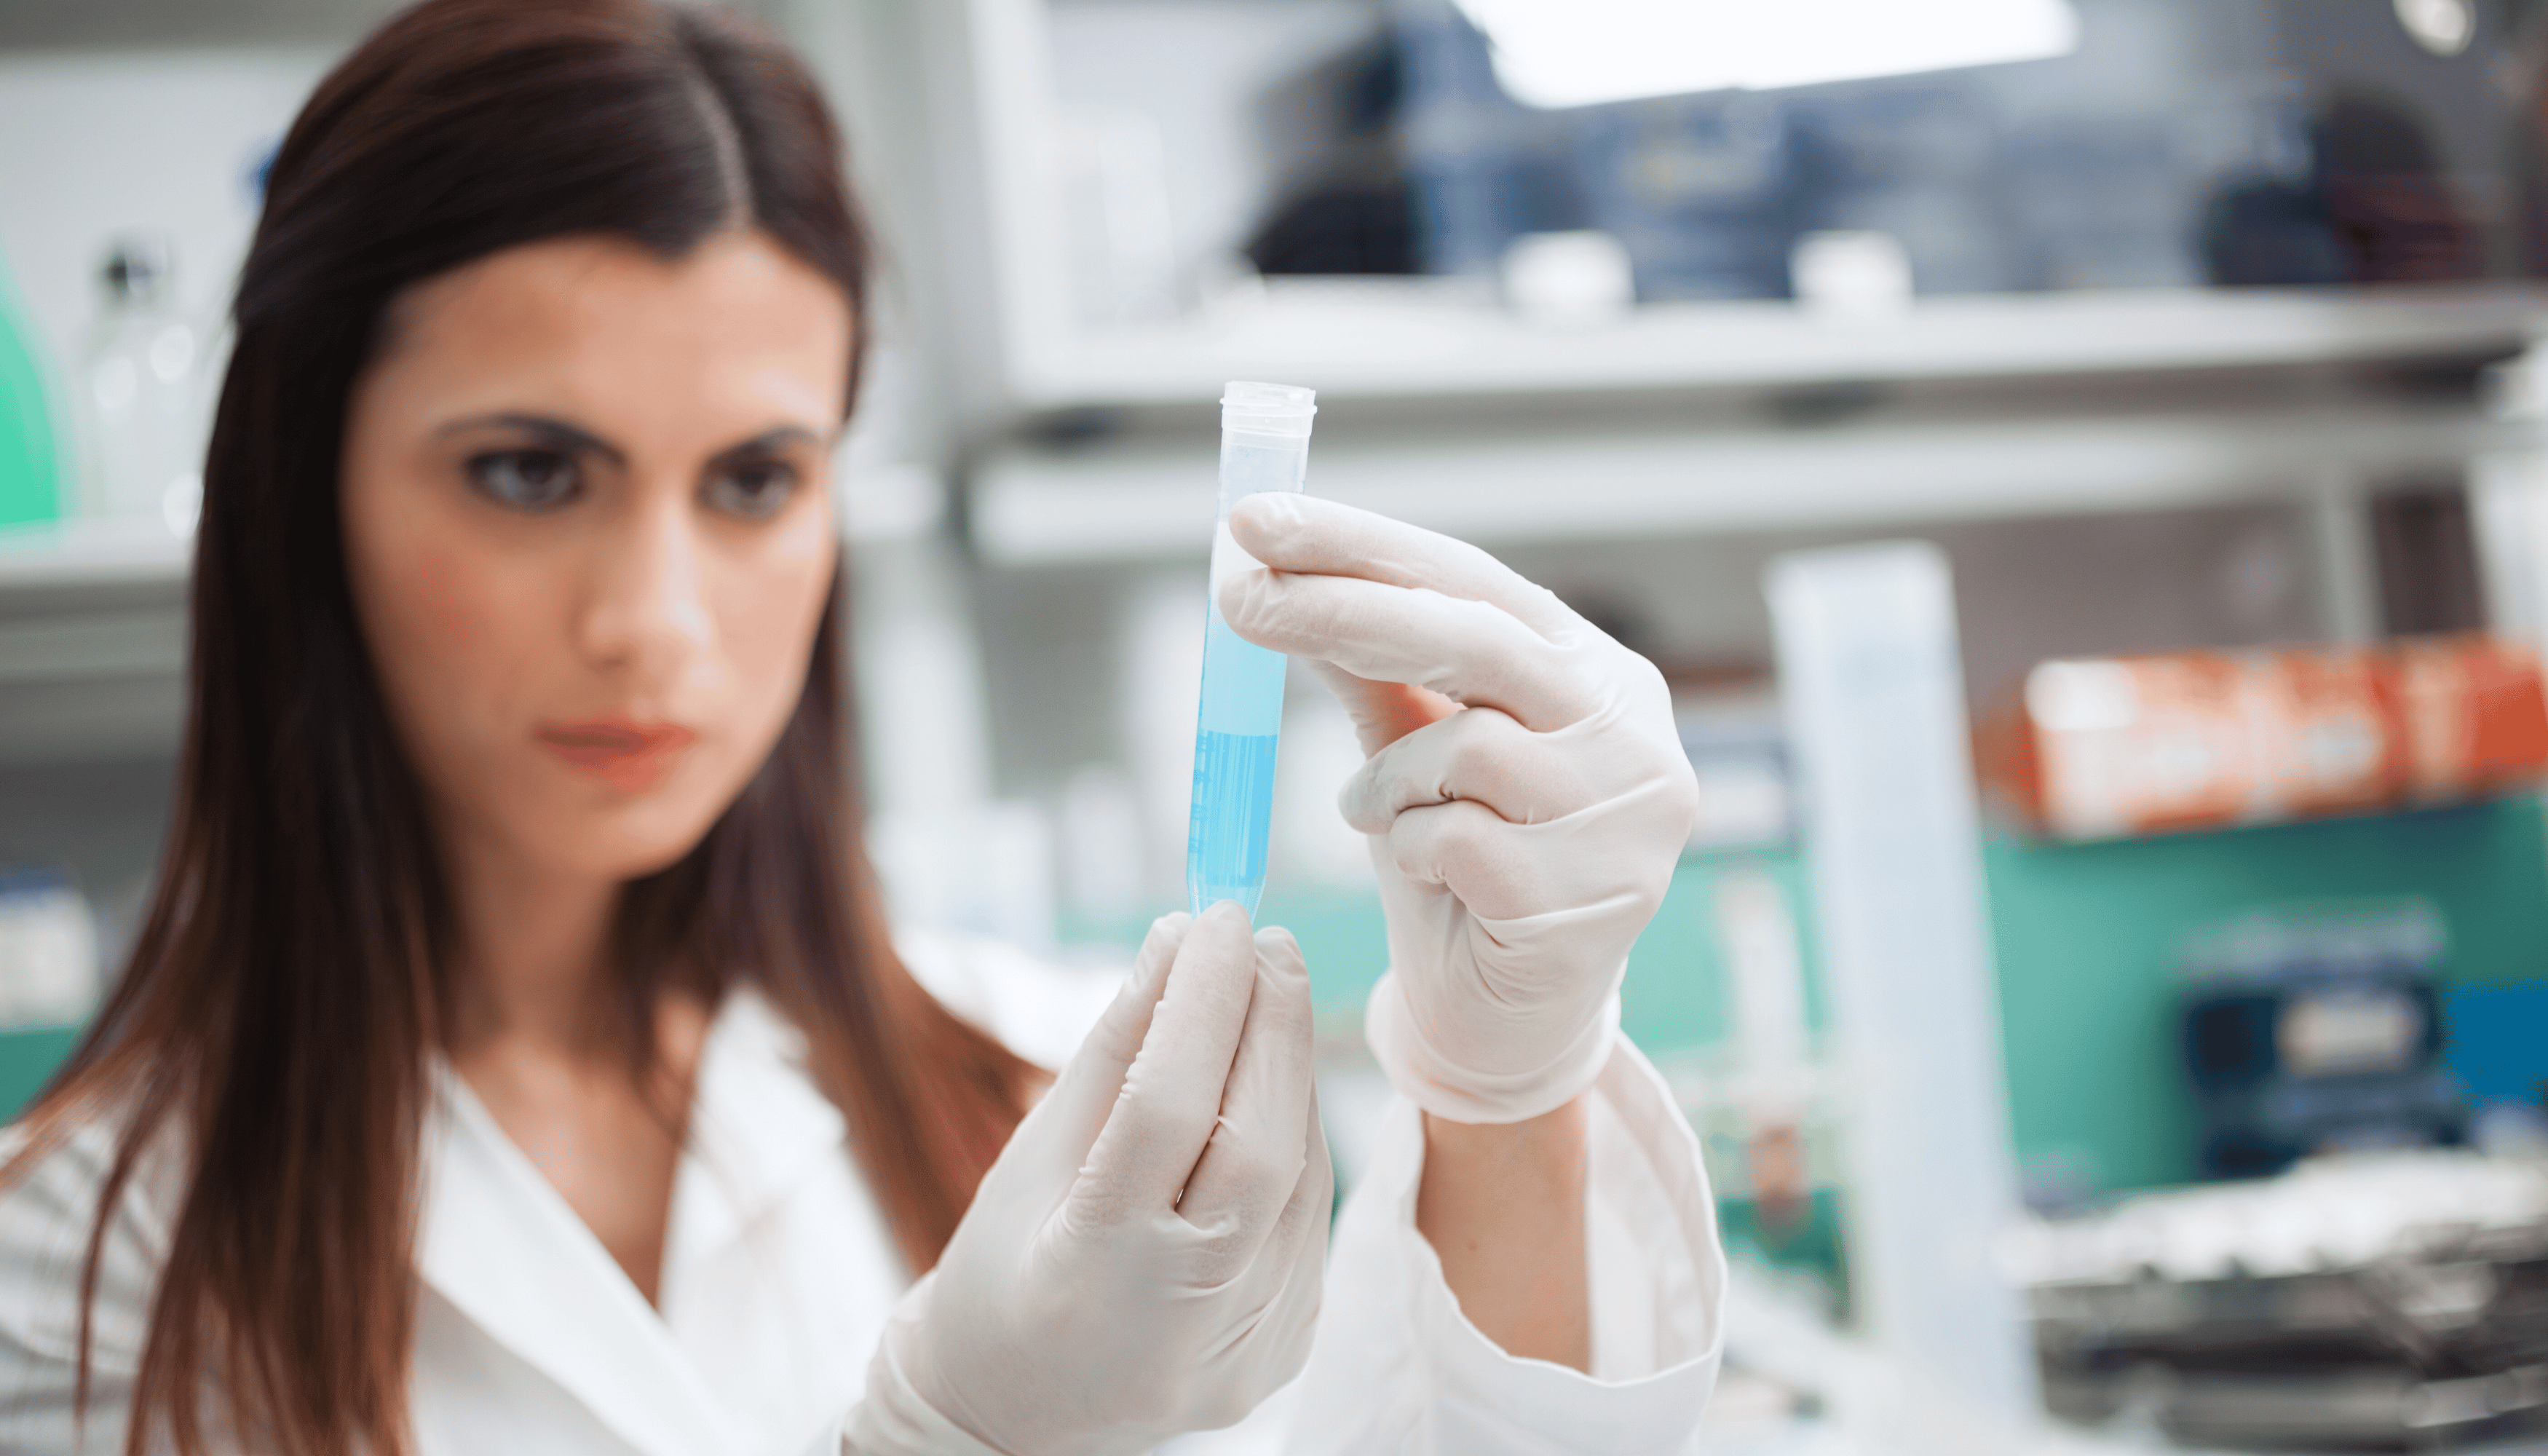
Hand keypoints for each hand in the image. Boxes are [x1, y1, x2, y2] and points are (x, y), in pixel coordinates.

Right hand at [851, 903, 1330, 1455]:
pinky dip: (1294, 1136)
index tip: (1217, 915)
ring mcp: (1246, 1346)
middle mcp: (1184, 1322)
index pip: (1168, 1110)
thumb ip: (1115, 1049)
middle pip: (1259, 1144)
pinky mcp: (1285, 1348)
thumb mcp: (1031, 1156)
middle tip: (1262, 940)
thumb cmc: (1004, 1268)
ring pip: (1302, 1179)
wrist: (1013, 1413)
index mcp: (1094, 1273)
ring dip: (1291, 1073)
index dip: (1202, 1002)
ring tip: (1265, 995)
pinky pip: (1309, 1218)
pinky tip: (1269, 1086)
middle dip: (1270, 1024)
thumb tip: (1179, 939)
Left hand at [1220, 495, 1698, 1123]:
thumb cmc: (1459, 868)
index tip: (1253, 520)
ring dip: (1386, 780)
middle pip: (1475, 638)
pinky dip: (1409, 848)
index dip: (1360, 543)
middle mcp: (1633, 731)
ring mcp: (1625, 818)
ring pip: (1465, 746)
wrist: (1505, 1024)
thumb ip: (1368, 667)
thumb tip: (1271, 567)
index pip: (1472, 581)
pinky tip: (1425, 877)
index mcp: (1596, 673)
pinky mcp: (1590, 900)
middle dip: (1342, 608)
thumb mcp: (1410, 754)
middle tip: (1237, 594)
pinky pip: (1457, 839)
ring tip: (1373, 815)